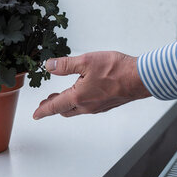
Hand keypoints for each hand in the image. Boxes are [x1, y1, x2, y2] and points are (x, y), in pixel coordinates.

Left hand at [32, 51, 151, 119]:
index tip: (35, 115)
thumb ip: (65, 65)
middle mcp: (87, 106)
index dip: (43, 111)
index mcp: (78, 97)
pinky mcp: (107, 104)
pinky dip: (79, 102)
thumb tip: (49, 66)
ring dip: (66, 104)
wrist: (140, 78)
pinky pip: (88, 107)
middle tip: (46, 104)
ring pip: (77, 109)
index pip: (55, 106)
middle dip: (53, 107)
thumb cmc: (116, 70)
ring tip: (60, 97)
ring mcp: (98, 107)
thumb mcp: (85, 61)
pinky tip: (81, 93)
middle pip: (65, 110)